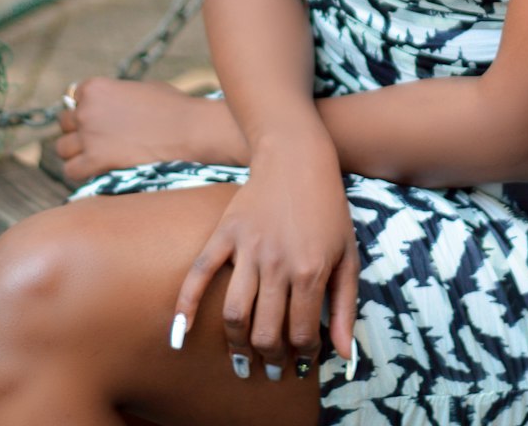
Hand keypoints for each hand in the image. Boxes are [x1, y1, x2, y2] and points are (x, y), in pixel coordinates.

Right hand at [171, 122, 357, 380]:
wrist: (297, 158)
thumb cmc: (328, 209)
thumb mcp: (348, 255)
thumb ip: (346, 306)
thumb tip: (343, 354)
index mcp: (310, 269)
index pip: (302, 333)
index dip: (304, 354)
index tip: (304, 359)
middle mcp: (277, 263)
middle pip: (266, 332)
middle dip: (270, 359)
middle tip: (272, 368)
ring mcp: (248, 248)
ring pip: (234, 314)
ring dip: (237, 347)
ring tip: (243, 363)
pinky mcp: (225, 234)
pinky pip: (199, 273)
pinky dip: (186, 306)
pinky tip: (179, 335)